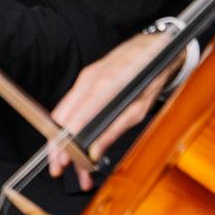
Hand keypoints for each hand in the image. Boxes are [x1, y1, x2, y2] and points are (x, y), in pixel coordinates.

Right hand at [46, 31, 167, 182]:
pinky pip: (70, 105)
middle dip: (58, 147)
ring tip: (73, 164)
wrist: (156, 45)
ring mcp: (84, 78)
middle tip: (60, 170)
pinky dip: (69, 126)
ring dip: (63, 139)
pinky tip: (76, 142)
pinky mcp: (85, 79)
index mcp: (102, 87)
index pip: (73, 121)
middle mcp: (88, 80)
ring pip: (63, 113)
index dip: (64, 145)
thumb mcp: (139, 108)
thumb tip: (94, 153)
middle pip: (61, 119)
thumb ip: (114, 130)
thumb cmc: (152, 76)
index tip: (64, 164)